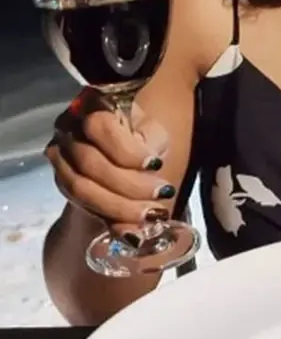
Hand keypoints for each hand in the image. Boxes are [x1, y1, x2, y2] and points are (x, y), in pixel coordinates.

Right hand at [45, 88, 173, 238]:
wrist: (118, 141)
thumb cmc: (140, 132)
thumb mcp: (152, 134)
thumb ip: (149, 151)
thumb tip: (151, 176)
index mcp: (90, 108)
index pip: (100, 127)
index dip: (127, 150)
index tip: (156, 164)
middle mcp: (67, 130)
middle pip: (90, 164)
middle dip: (129, 185)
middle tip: (163, 194)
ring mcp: (60, 158)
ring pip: (81, 189)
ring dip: (120, 207)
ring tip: (153, 214)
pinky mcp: (62, 182)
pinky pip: (82, 206)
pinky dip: (110, 220)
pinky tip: (133, 231)